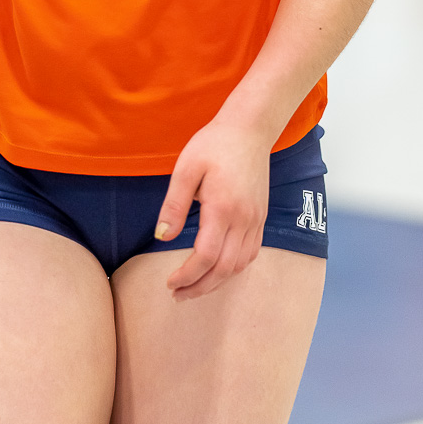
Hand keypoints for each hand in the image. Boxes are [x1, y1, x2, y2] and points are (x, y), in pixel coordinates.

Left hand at [155, 119, 270, 300]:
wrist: (250, 128)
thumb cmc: (214, 143)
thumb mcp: (187, 167)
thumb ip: (174, 204)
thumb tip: (162, 236)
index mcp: (222, 208)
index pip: (205, 256)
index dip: (186, 276)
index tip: (169, 283)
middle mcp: (243, 219)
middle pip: (223, 269)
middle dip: (199, 287)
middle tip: (178, 295)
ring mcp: (255, 219)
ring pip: (239, 265)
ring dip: (216, 282)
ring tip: (194, 286)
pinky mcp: (261, 217)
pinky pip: (250, 254)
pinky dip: (233, 269)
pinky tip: (218, 269)